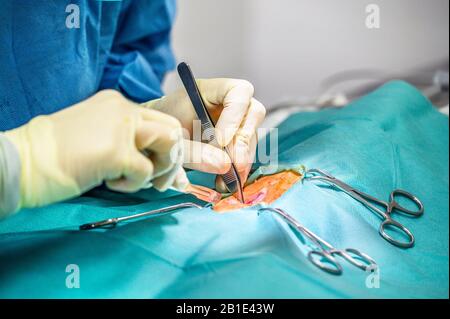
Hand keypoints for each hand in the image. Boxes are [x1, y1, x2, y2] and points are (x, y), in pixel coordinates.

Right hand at [5, 90, 185, 208]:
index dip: (169, 146)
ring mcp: (120, 127)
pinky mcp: (116, 150)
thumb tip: (159, 164)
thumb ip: (127, 141)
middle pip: (172, 128)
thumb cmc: (56, 155)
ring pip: (169, 143)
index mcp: (117, 104)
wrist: (23, 162)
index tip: (162, 168)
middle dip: (172, 156)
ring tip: (132, 178)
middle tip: (155, 177)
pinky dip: (133, 185)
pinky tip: (110, 182)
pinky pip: (147, 172)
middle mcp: (122, 109)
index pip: (161, 120)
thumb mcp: (97, 137)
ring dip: (159, 168)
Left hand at [143, 79, 265, 189]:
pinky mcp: (237, 138)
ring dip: (242, 160)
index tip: (220, 142)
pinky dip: (238, 169)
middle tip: (233, 166)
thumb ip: (196, 150)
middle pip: (253, 115)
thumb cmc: (163, 127)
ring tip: (225, 181)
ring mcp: (236, 119)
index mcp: (212, 89)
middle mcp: (229, 101)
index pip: (239, 93)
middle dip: (243, 143)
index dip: (234, 117)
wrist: (158, 135)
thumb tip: (226, 166)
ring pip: (251, 136)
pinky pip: (246, 151)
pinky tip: (225, 182)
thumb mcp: (174, 138)